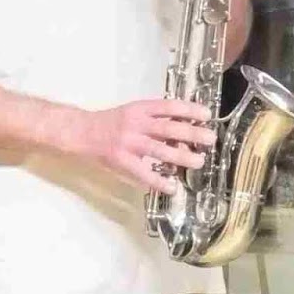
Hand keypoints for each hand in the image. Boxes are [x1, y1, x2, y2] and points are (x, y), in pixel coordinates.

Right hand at [71, 98, 215, 193]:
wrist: (82, 132)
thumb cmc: (111, 122)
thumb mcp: (133, 112)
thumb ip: (155, 118)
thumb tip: (184, 126)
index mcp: (140, 109)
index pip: (169, 106)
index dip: (189, 109)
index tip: (207, 114)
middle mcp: (136, 124)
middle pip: (169, 128)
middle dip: (192, 133)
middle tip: (210, 138)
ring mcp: (129, 143)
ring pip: (160, 150)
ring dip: (182, 156)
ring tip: (199, 161)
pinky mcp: (122, 161)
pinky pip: (143, 173)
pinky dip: (159, 180)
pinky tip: (172, 186)